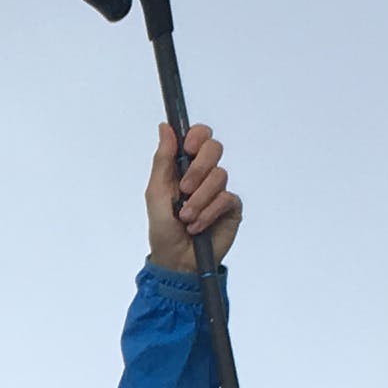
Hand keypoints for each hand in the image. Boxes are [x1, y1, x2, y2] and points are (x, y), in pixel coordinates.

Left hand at [146, 120, 239, 270]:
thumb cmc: (163, 228)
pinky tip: (197, 226)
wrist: (176, 260)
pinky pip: (226, 198)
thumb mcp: (156, 192)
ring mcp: (219, 190)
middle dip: (198, 169)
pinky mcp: (231, 207)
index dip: (197, 136)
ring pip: (219, 176)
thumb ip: (163, 159)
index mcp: (184, 166)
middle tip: (184, 189)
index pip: (199, 137)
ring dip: (199, 199)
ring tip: (186, 217)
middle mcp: (204, 174)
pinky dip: (208, 213)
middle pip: (214, 148)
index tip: (188, 148)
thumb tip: (165, 127)